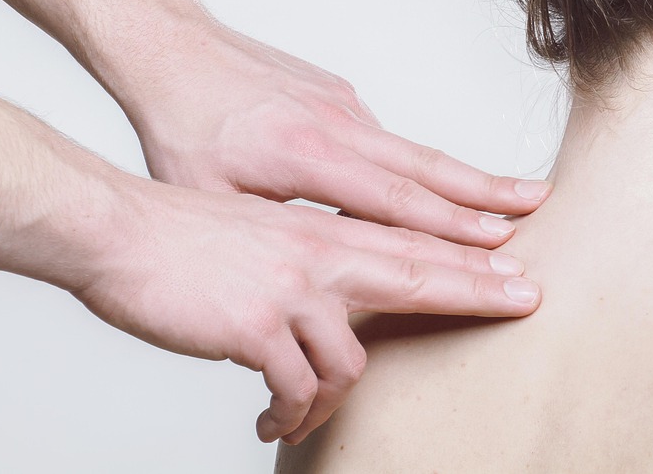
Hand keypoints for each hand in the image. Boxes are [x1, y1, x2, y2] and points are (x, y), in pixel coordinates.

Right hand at [73, 177, 541, 444]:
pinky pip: (297, 389)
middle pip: (421, 275)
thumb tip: (345, 296)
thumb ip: (316, 258)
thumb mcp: (270, 235)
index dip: (472, 256)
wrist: (123, 231)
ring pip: (353, 362)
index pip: (416, 244)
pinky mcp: (258, 328)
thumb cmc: (190, 236)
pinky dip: (291, 413)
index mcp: (326, 232)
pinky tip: (273, 420)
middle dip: (480, 292)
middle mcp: (321, 255)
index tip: (519, 265)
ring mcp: (294, 290)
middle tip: (528, 301)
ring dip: (332, 401)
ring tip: (300, 415)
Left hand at [118, 16, 550, 246]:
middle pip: (428, 166)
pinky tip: (453, 187)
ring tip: (520, 198)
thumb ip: (271, 235)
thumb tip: (315, 277)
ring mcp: (344, 106)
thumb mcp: (207, 197)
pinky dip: (429, 165)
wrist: (171, 48)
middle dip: (488, 194)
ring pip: (419, 150)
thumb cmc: (181, 127)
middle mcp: (339, 125)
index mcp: (308, 155)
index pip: (394, 200)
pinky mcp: (341, 96)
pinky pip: (392, 139)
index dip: (449, 227)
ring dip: (470, 179)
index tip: (498, 243)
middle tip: (541, 208)